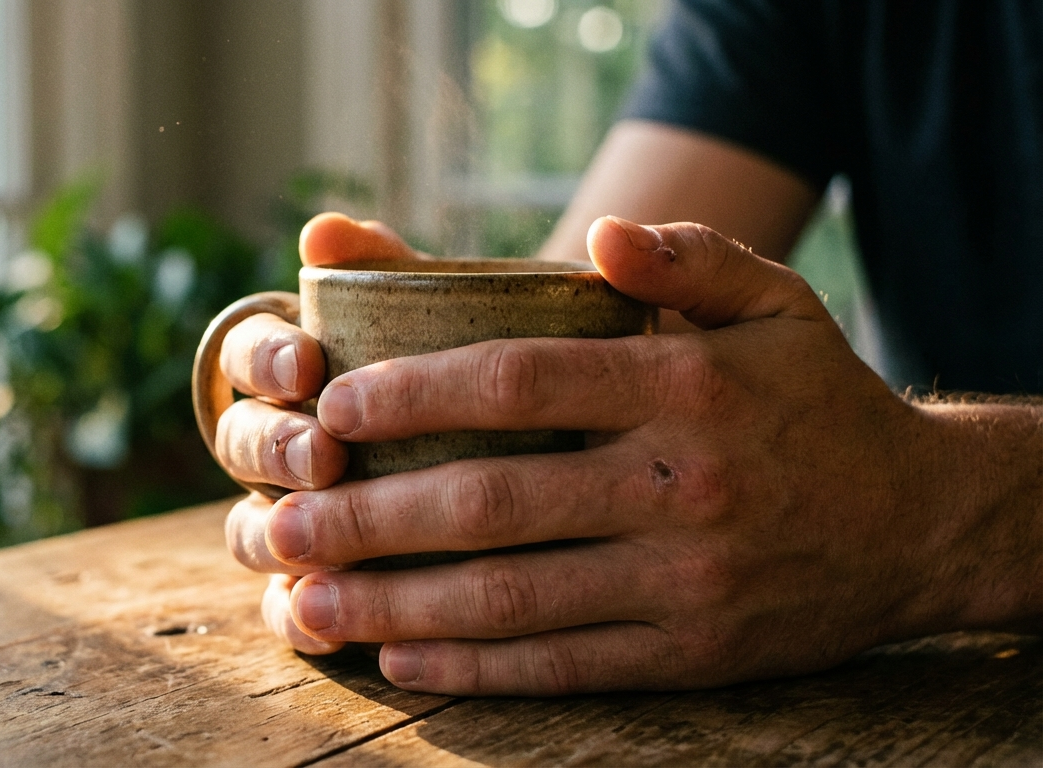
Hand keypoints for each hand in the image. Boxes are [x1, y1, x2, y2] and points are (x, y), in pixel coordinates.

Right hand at [218, 213, 417, 654]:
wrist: (516, 436)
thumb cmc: (460, 362)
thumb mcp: (436, 309)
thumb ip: (385, 266)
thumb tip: (324, 229)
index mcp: (290, 370)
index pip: (248, 353)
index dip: (264, 360)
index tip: (306, 365)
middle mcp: (279, 442)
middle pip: (241, 444)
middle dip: (274, 449)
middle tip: (322, 456)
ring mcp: (293, 516)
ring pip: (251, 528)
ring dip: (272, 533)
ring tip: (308, 543)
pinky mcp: (320, 584)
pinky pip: (288, 606)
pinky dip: (296, 616)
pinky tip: (326, 625)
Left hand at [236, 215, 1003, 694]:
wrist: (923, 524)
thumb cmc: (820, 402)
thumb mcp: (779, 304)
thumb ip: (690, 259)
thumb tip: (601, 236)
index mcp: (684, 389)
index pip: (519, 383)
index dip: (413, 394)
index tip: (331, 409)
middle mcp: (680, 486)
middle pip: (491, 502)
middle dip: (369, 517)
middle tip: (279, 524)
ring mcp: (685, 581)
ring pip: (512, 598)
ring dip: (394, 605)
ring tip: (304, 603)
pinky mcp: (692, 654)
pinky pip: (564, 665)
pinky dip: (474, 668)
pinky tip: (400, 659)